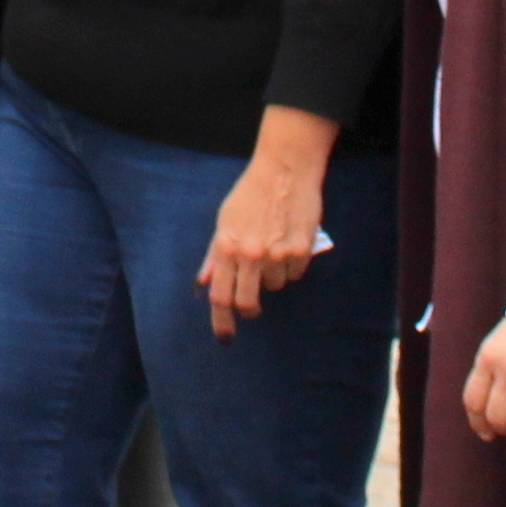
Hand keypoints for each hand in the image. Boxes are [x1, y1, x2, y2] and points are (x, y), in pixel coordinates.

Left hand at [196, 153, 324, 339]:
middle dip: (250, 309)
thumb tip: (204, 283)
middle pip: (247, 302)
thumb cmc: (250, 193)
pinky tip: (289, 241)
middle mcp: (251, 254)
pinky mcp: (301, 250)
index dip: (222, 322)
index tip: (225, 337)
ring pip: (275, 286)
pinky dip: (292, 264)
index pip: (220, 296)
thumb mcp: (225, 220)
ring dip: (273, 275)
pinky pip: (295, 273)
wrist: (284, 169)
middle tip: (252, 306)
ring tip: (273, 246)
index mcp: (227, 245)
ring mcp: (277, 254)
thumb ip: (216, 255)